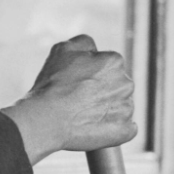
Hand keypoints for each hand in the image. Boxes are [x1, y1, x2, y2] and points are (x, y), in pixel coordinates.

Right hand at [2, 34, 136, 162]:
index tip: (79, 85)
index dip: (92, 76)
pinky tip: (96, 129)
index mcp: (114, 61)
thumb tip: (94, 48)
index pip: (109, 67)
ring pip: (121, 108)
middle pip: (117, 87)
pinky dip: (114, 130)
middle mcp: (126, 83)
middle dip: (102, 93)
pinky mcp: (124, 130)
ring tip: (84, 117)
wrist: (47, 119)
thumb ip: (84, 43)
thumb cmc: (53, 84)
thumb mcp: (63, 50)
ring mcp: (127, 108)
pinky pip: (125, 130)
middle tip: (80, 102)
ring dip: (107, 111)